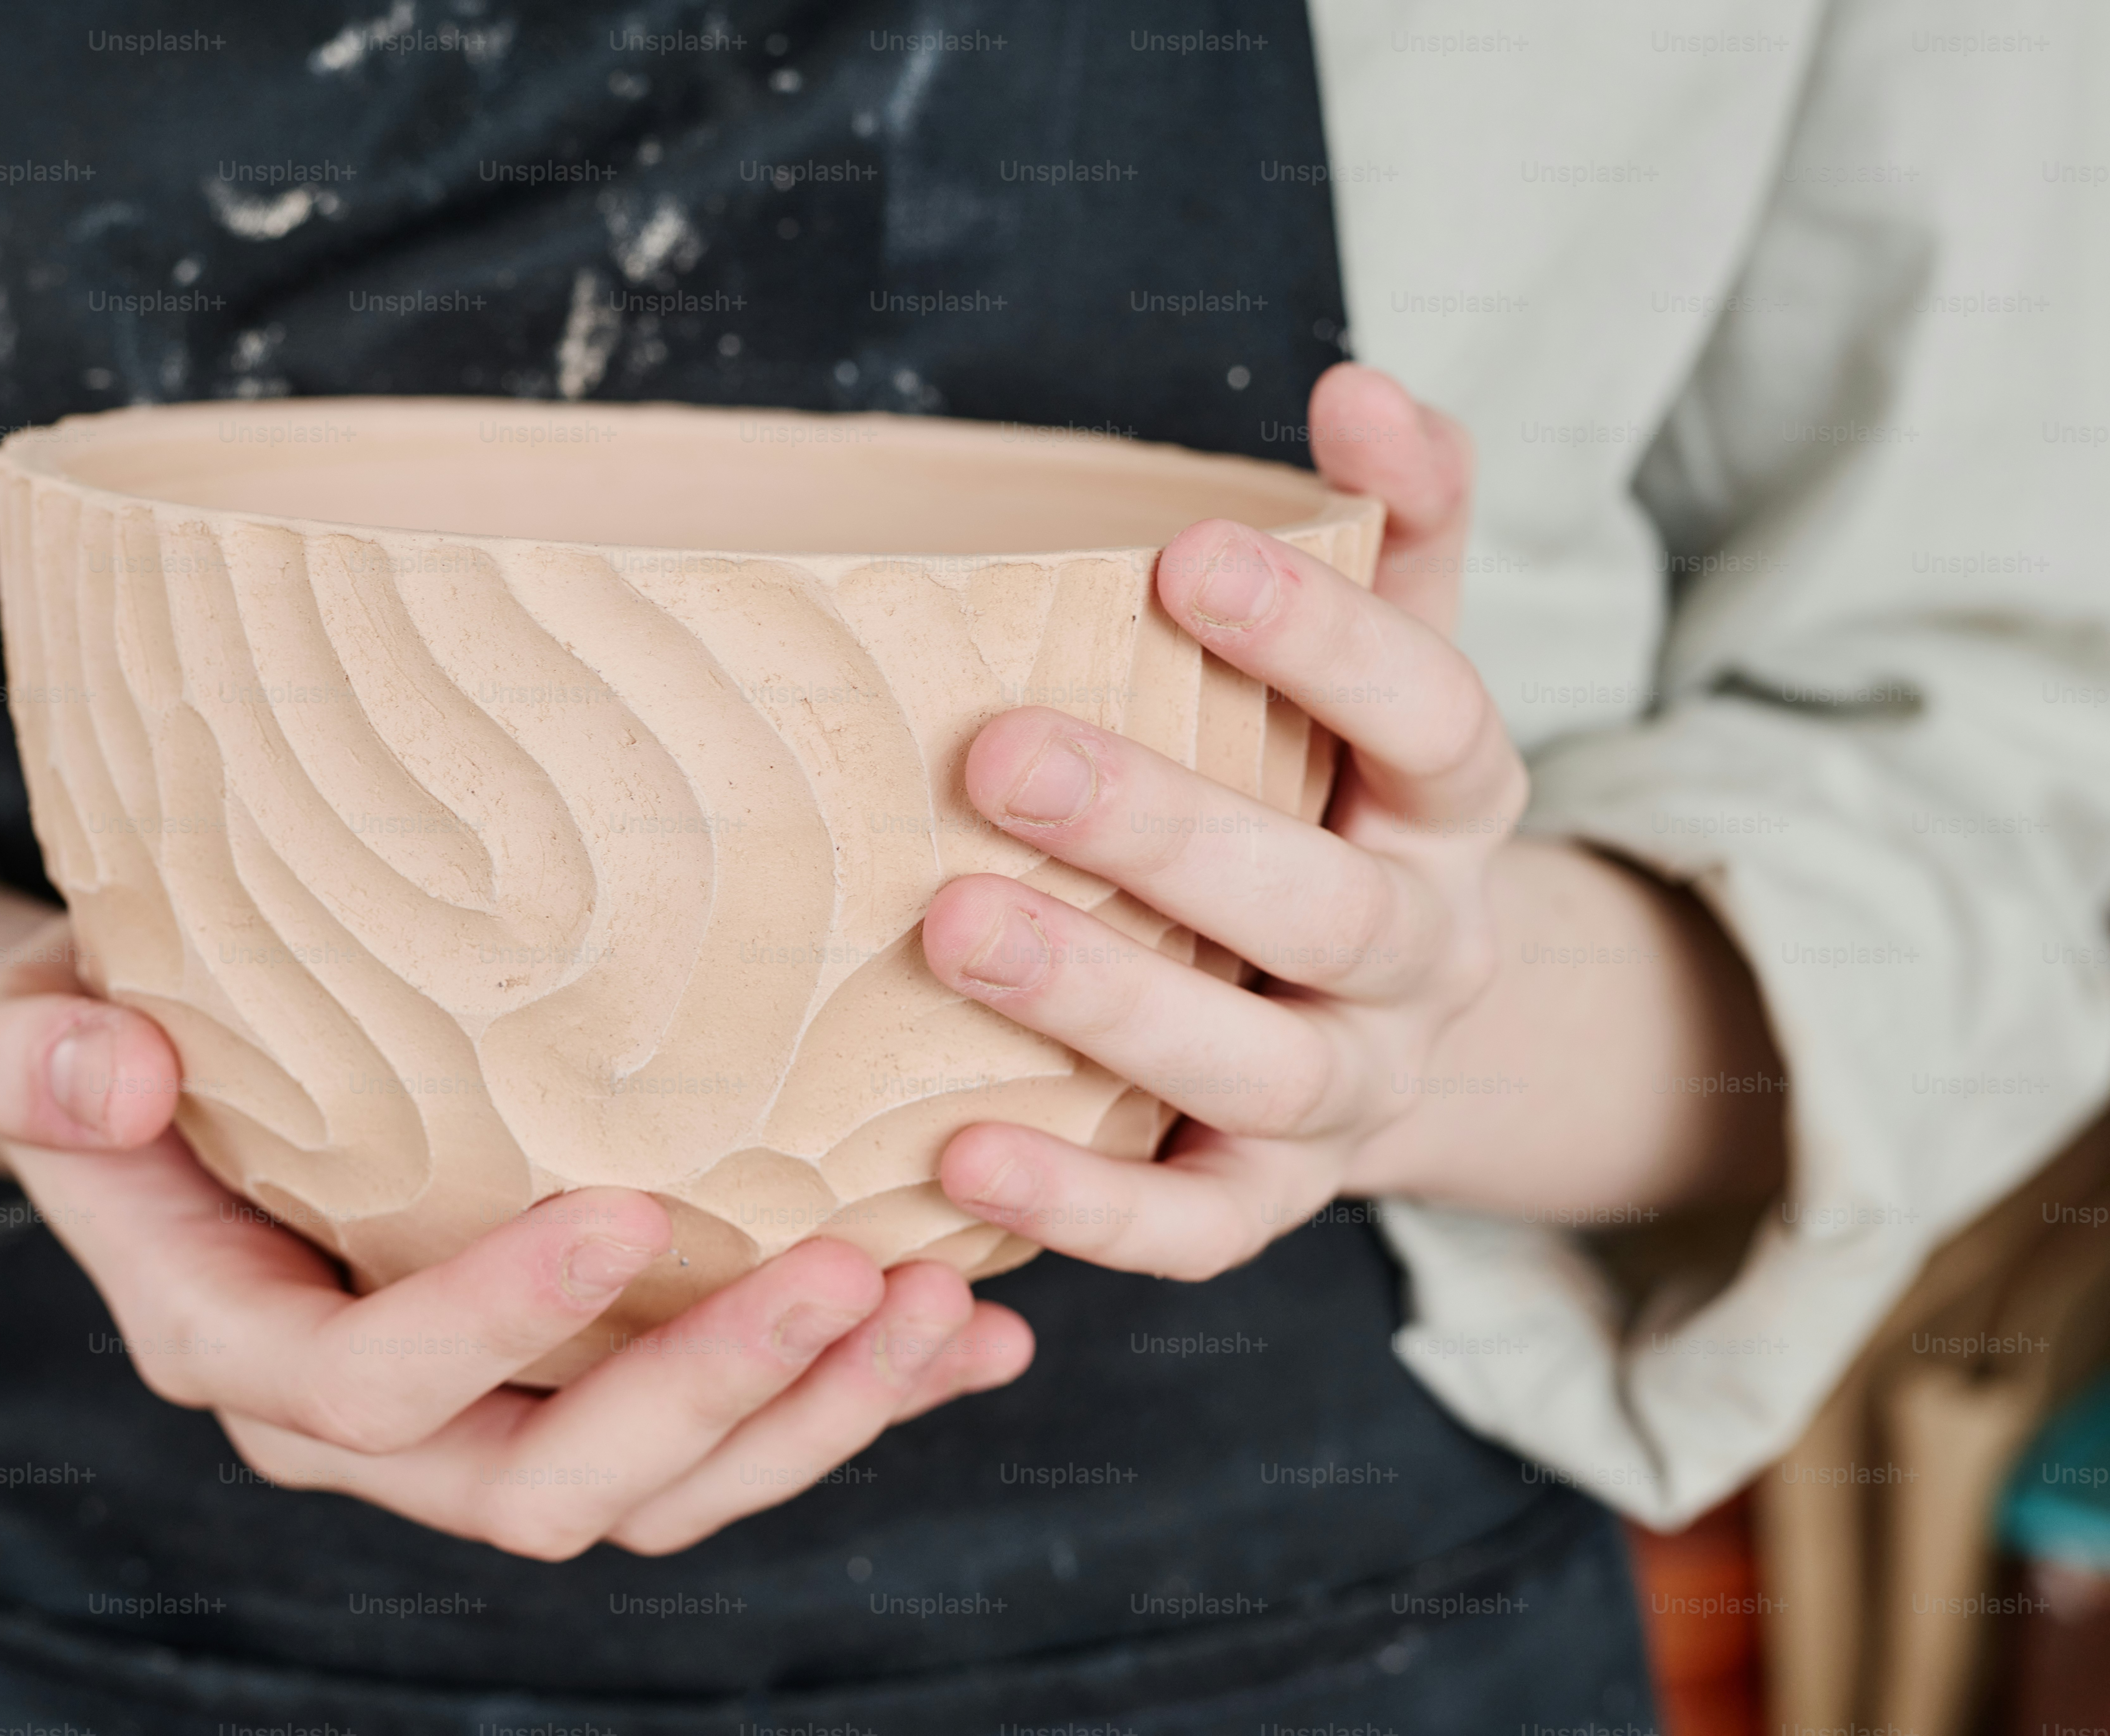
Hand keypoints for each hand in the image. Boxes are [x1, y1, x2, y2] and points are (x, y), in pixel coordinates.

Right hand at [0, 830, 1031, 1556]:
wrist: (170, 1091)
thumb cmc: (115, 1039)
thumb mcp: (47, 1025)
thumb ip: (46, 1058)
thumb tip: (100, 1063)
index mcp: (246, 1352)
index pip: (376, 1384)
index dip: (498, 1321)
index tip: (633, 1209)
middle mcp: (373, 1429)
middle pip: (549, 1485)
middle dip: (708, 1398)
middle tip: (851, 1272)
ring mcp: (490, 1428)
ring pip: (664, 1492)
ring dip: (812, 1416)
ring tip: (937, 1303)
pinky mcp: (583, 1394)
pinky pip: (730, 1439)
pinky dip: (858, 1398)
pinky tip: (978, 1334)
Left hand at [920, 362, 1517, 1277]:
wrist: (1384, 1016)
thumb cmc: (1337, 800)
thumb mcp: (1385, 664)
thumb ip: (1392, 528)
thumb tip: (1360, 384)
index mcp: (1450, 809)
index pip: (1427, 712)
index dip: (1322, 637)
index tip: (1188, 552)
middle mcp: (1421, 958)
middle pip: (1326, 910)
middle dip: (1168, 833)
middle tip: (1001, 758)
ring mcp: (1353, 1094)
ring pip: (1257, 1072)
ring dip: (1107, 1004)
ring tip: (953, 931)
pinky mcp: (1272, 1201)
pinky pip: (1193, 1228)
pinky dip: (1088, 1206)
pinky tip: (964, 1153)